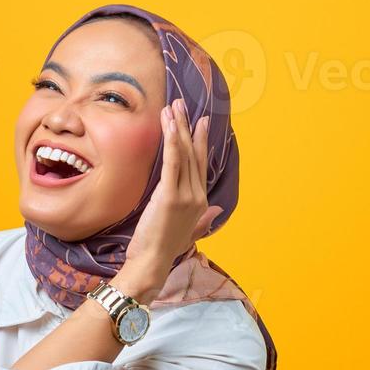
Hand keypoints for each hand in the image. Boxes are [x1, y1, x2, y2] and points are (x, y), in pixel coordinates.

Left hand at [124, 98, 222, 295]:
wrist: (152, 264)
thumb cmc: (163, 249)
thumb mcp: (188, 232)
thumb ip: (204, 219)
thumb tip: (217, 210)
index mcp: (201, 202)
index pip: (200, 164)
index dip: (200, 141)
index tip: (200, 121)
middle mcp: (197, 196)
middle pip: (193, 154)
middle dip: (188, 126)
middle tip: (182, 105)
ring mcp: (186, 196)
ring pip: (184, 154)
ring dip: (178, 128)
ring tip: (173, 108)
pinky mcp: (170, 196)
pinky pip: (173, 163)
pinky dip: (173, 143)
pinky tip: (170, 127)